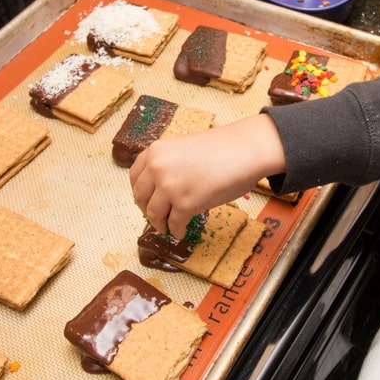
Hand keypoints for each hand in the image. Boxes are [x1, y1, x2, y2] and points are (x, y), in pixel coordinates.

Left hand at [129, 113, 286, 238]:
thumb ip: (169, 164)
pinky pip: (174, 224)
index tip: (144, 199)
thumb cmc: (222, 148)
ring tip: (166, 227)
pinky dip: (176, 230)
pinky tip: (181, 232)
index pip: (135, 176)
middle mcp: (157, 168)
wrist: (245, 150)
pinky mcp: (185, 204)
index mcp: (156, 151)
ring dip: (159, 223)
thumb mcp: (183, 148)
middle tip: (155, 216)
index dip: (139, 191)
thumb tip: (161, 188)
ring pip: (154, 213)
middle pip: (141, 197)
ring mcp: (169, 187)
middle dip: (147, 209)